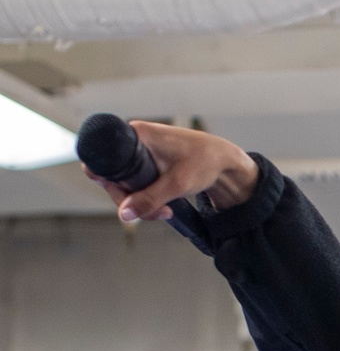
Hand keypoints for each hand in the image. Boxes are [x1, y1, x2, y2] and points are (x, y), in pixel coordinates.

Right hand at [83, 120, 258, 222]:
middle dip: (130, 200)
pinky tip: (163, 207)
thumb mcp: (177, 184)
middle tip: (154, 214)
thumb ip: (149, 199)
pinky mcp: (149, 163)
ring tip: (165, 212)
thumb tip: (124, 215)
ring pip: (127, 184)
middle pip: (114, 176)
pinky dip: (147, 198)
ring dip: (141, 203)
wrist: (225, 161)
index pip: (103, 158)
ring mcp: (141, 152)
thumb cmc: (205, 162)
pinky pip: (138, 183)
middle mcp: (135, 140)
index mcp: (137, 135)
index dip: (106, 182)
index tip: (122, 199)